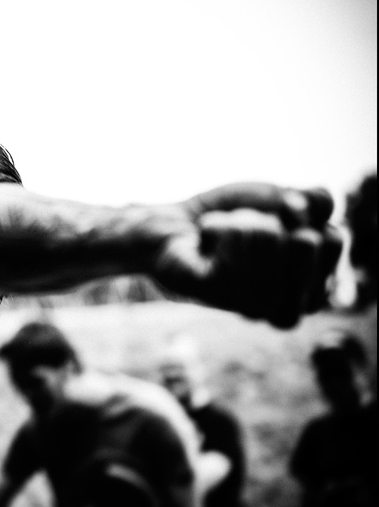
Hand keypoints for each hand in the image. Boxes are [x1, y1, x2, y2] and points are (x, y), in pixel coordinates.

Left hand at [152, 182, 342, 327]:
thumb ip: (315, 201)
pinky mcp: (215, 293)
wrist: (175, 224)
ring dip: (241, 221)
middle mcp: (287, 307)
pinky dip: (217, 226)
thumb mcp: (284, 199)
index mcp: (313, 290)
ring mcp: (252, 306)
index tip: (276, 221)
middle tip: (246, 231)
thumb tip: (302, 213)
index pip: (332, 239)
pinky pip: (235, 239)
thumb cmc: (233, 216)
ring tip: (221, 237)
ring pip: (270, 236)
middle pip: (307, 240)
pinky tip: (203, 244)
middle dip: (272, 219)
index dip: (303, 215)